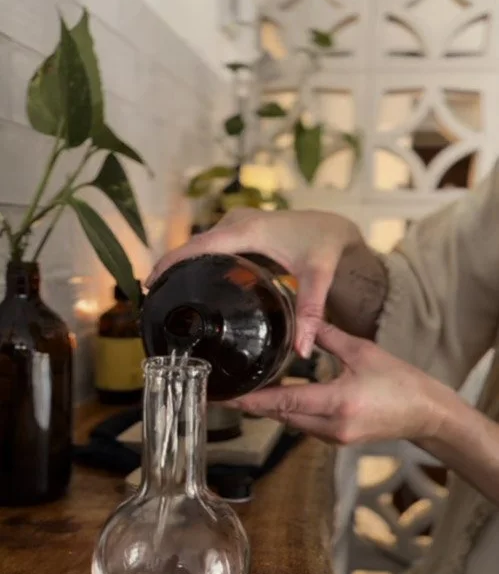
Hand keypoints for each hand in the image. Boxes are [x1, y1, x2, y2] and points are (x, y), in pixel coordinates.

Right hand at [146, 209, 361, 357]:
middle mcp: (237, 223)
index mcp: (248, 230)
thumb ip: (310, 312)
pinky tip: (188, 283)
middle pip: (192, 246)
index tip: (150, 285)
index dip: (170, 263)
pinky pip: (209, 246)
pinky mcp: (240, 231)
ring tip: (163, 295)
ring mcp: (236, 225)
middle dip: (169, 268)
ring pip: (199, 246)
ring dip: (180, 265)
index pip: (198, 246)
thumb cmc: (326, 247)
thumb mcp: (319, 277)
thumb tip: (301, 350)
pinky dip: (195, 262)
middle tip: (151, 301)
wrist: (335, 227)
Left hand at [229, 323, 445, 445]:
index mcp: (337, 402)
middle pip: (281, 415)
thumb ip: (327, 336)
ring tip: (247, 391)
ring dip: (272, 409)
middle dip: (254, 404)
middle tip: (226, 391)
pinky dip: (291, 412)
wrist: (426, 414)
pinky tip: (281, 399)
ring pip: (291, 423)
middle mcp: (332, 426)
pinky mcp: (338, 441)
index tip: (225, 397)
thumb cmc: (400, 381)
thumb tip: (302, 319)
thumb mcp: (362, 352)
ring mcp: (335, 437)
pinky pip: (305, 427)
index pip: (283, 402)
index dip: (251, 400)